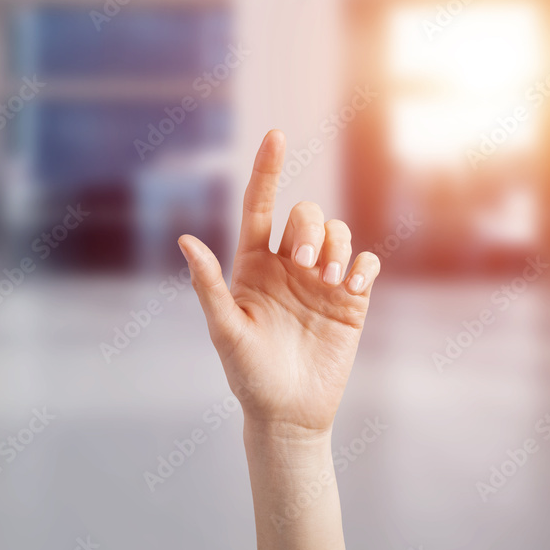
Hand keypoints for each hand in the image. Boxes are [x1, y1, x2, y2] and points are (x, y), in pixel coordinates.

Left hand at [178, 130, 379, 437]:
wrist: (288, 413)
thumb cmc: (247, 374)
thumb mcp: (225, 331)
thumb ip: (208, 285)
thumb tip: (185, 241)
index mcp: (253, 263)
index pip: (258, 205)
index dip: (267, 170)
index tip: (275, 135)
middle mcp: (287, 264)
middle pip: (305, 214)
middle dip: (310, 228)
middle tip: (306, 264)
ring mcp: (321, 279)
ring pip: (338, 232)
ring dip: (337, 245)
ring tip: (330, 280)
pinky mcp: (350, 299)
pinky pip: (365, 261)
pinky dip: (363, 265)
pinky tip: (353, 287)